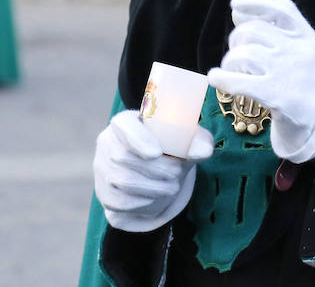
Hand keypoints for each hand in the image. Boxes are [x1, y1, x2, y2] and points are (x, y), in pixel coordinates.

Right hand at [93, 109, 213, 231]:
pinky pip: (116, 201)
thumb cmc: (173, 144)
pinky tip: (154, 199)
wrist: (158, 166)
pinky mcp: (103, 191)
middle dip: (155, 169)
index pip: (125, 126)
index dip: (138, 139)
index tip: (157, 153)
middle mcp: (107, 141)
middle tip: (178, 174)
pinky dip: (138, 203)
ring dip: (150, 187)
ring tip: (172, 187)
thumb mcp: (187, 137)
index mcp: (126, 121)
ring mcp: (101, 167)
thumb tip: (202, 152)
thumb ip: (197, 141)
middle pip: (124, 157)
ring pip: (120, 181)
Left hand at [207, 0, 314, 163]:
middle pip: (253, 30)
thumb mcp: (297, 47)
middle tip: (237, 51)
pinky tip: (216, 78)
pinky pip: (238, 81)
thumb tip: (239, 3)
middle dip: (236, 38)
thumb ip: (272, 26)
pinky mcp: (274, 95)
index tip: (237, 2)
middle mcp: (297, 49)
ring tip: (231, 69)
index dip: (256, 0)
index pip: (281, 7)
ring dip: (229, 60)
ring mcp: (286, 72)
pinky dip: (221, 77)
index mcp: (305, 34)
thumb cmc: (301, 77)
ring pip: (243, 54)